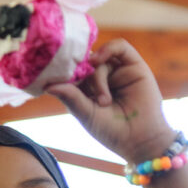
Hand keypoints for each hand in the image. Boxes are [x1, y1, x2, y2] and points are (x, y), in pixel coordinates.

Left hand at [46, 39, 177, 164]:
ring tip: (104, 101)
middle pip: (85, 62)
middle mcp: (102, 78)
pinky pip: (120, 47)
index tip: (54, 74)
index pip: (72, 71)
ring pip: (100, 58)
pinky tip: (99, 60)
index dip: (64, 70)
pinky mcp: (134, 65)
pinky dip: (108, 49)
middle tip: (83, 92)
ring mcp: (118, 71)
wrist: (140, 140)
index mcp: (87, 90)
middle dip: (81, 74)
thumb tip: (47, 85)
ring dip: (97, 77)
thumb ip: (70, 97)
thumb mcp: (86, 114)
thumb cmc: (112, 132)